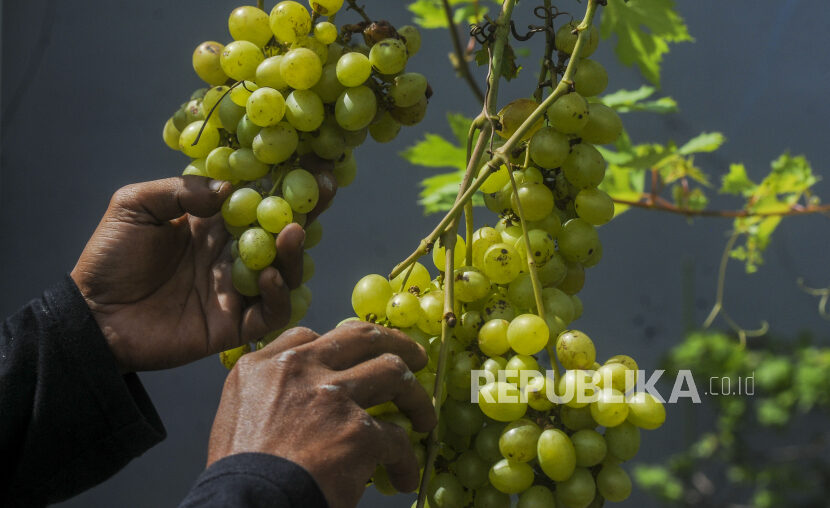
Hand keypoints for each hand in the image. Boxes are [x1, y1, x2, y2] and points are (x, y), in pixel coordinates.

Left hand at [71, 174, 333, 372]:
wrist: (93, 317)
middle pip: (282, 231)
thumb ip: (181, 191)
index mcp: (213, 223)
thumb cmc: (110, 258)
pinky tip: (268, 276)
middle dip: (307, 209)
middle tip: (324, 188)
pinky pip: (271, 311)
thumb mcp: (135, 206)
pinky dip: (278, 294)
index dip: (284, 180)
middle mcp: (233, 253)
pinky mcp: (235, 325)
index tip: (309, 158)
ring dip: (294, 252)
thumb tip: (231, 189)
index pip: (258, 198)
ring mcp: (238, 290)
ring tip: (292, 232)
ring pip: (285, 271)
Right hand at [207, 322, 436, 507]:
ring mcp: (333, 395)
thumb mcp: (236, 413)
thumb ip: (269, 391)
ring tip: (425, 418)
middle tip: (415, 359)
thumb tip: (299, 399)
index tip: (357, 360)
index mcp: (267, 364)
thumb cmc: (240, 472)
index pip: (311, 336)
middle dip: (397, 344)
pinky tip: (403, 478)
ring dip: (416, 397)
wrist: (248, 503)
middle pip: (363, 337)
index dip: (342, 346)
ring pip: (394, 373)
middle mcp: (301, 368)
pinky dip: (405, 461)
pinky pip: (397, 439)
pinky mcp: (358, 431)